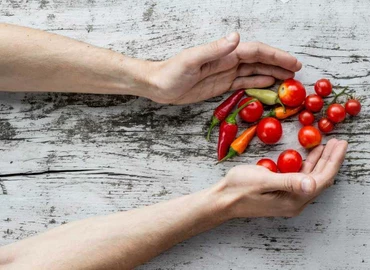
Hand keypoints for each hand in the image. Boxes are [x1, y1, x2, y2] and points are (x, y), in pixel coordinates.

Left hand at [147, 32, 301, 103]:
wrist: (158, 85)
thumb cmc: (171, 72)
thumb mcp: (191, 60)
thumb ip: (214, 49)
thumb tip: (236, 37)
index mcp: (224, 54)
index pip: (255, 52)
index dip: (275, 56)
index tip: (292, 63)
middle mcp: (228, 61)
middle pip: (259, 61)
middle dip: (279, 64)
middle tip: (297, 72)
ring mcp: (225, 73)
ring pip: (254, 72)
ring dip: (272, 74)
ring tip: (288, 80)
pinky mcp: (221, 85)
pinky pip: (243, 83)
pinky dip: (257, 83)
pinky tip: (268, 84)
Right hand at [213, 139, 347, 217]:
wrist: (222, 199)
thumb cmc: (238, 188)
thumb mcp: (262, 180)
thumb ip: (288, 182)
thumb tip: (311, 184)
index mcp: (292, 200)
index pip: (321, 180)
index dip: (332, 161)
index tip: (340, 145)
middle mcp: (294, 202)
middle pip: (319, 179)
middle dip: (330, 160)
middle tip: (339, 142)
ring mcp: (288, 199)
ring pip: (311, 179)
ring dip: (320, 162)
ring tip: (328, 145)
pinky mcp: (281, 194)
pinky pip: (301, 179)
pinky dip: (308, 165)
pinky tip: (310, 155)